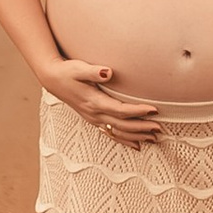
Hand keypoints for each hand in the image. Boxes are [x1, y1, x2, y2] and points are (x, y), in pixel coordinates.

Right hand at [42, 58, 162, 146]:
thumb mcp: (79, 68)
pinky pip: (111, 134)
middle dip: (142, 128)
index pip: (121, 110)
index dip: (138, 111)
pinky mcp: (94, 119)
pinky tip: (137, 145)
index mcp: (94, 102)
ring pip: (118, 132)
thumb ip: (94, 71)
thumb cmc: (68, 71)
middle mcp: (95, 113)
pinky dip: (125, 140)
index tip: (154, 110)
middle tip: (159, 128)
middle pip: (122, 125)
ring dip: (137, 136)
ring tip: (154, 138)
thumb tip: (108, 72)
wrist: (53, 79)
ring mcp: (94, 119)